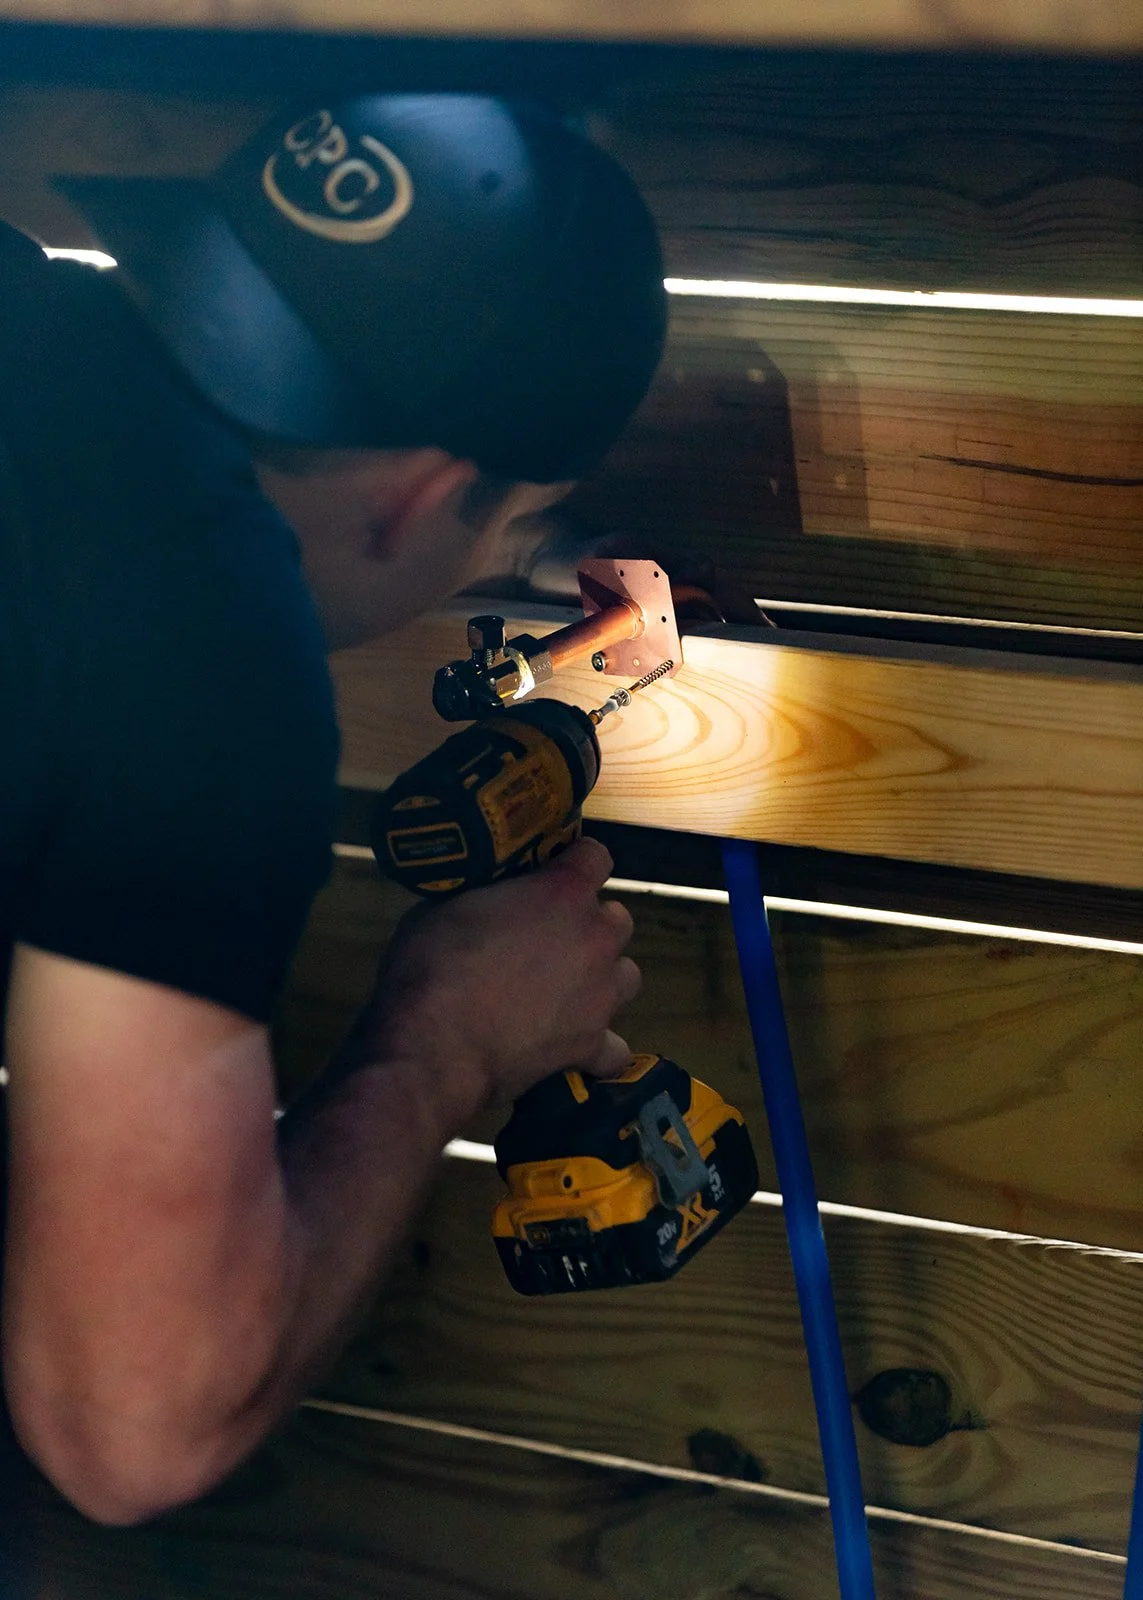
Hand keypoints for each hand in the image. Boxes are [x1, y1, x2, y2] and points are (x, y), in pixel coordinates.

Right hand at [359, 838, 641, 1132]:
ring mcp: (601, 994)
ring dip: (603, 978)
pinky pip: (615, 1049)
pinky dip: (599, 1048)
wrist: (436, 1046)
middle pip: (616, 920)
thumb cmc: (432, 964)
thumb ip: (482, 897)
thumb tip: (480, 903)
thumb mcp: (443, 907)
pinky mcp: (592, 1045)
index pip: (595, 857)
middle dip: (589, 925)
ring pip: (627, 976)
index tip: (553, 872)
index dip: (575, 863)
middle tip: (550, 939)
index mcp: (563, 892)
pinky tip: (575, 1048)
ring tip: (568, 990)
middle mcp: (595, 938)